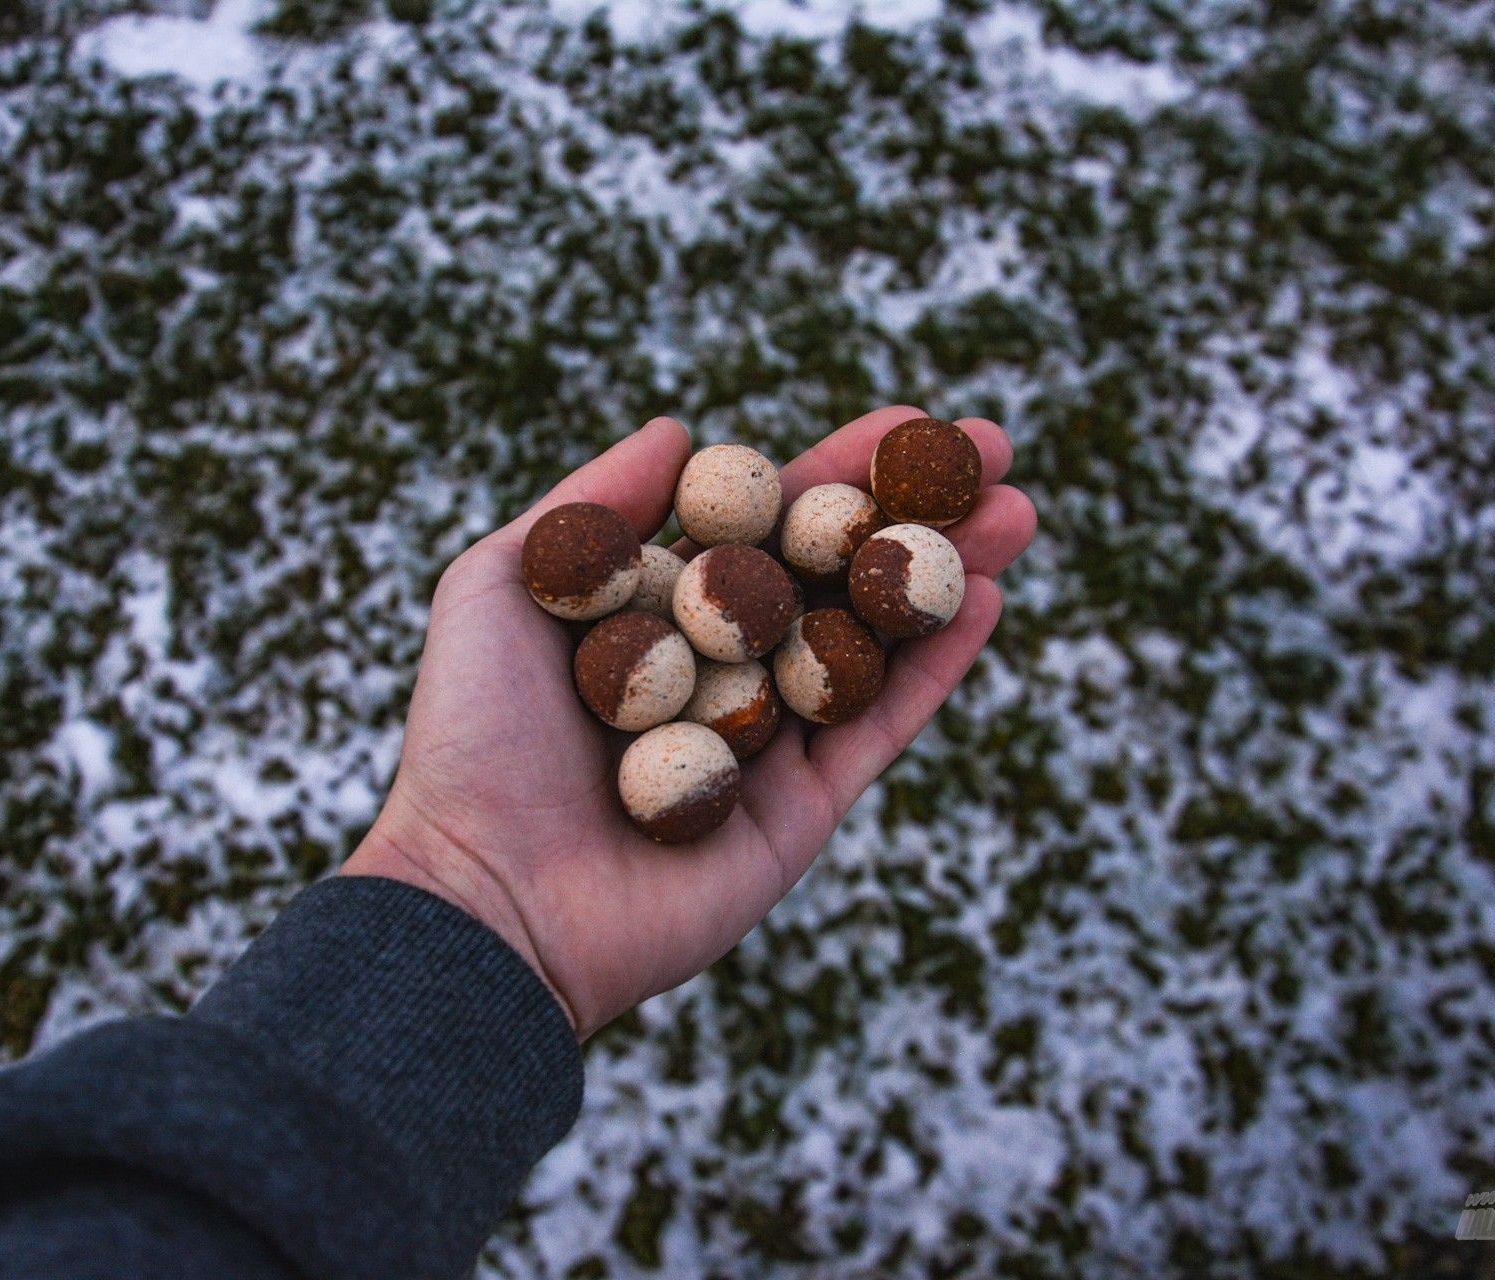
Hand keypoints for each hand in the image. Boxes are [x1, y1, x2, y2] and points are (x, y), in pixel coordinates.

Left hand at [341, 407, 1036, 1036]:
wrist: (484, 896)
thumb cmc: (473, 738)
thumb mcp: (501, 585)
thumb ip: (592, 507)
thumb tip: (680, 428)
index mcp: (658, 618)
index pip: (766, 527)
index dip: (837, 473)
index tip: (906, 421)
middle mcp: (722, 673)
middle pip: (839, 576)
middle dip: (918, 514)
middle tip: (997, 451)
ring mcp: (768, 744)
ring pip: (874, 644)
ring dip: (946, 577)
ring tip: (1020, 513)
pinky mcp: (799, 814)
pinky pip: (879, 728)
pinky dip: (936, 669)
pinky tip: (985, 601)